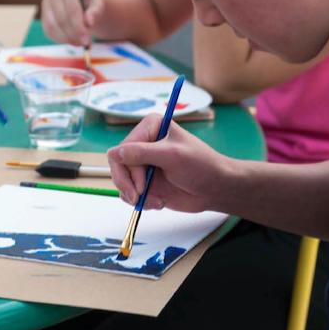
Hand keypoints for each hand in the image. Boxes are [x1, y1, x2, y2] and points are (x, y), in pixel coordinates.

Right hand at [40, 0, 104, 45]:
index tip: (86, 38)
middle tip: (84, 43)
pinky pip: (48, 32)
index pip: (71, 8)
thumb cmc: (92, 4)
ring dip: (66, 39)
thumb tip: (89, 21)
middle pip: (61, 19)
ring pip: (52, 27)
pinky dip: (60, 40)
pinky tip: (72, 41)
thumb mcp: (99, 5)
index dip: (78, 25)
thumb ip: (96, 11)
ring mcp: (47, 5)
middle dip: (73, 34)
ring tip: (79, 43)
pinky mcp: (44, 17)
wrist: (84, 7)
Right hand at [107, 115, 231, 212]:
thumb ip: (141, 154)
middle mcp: (144, 143)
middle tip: (138, 198)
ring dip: (136, 195)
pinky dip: (140, 201)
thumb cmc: (201, 166)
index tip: (142, 186)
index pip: (123, 148)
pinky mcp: (146, 181)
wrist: (215, 189)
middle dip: (129, 185)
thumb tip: (113, 153)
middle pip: (118, 165)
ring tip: (156, 201)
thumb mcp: (171, 157)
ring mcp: (144, 163)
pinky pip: (129, 192)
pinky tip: (158, 203)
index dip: (128, 169)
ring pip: (122, 181)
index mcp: (151, 127)